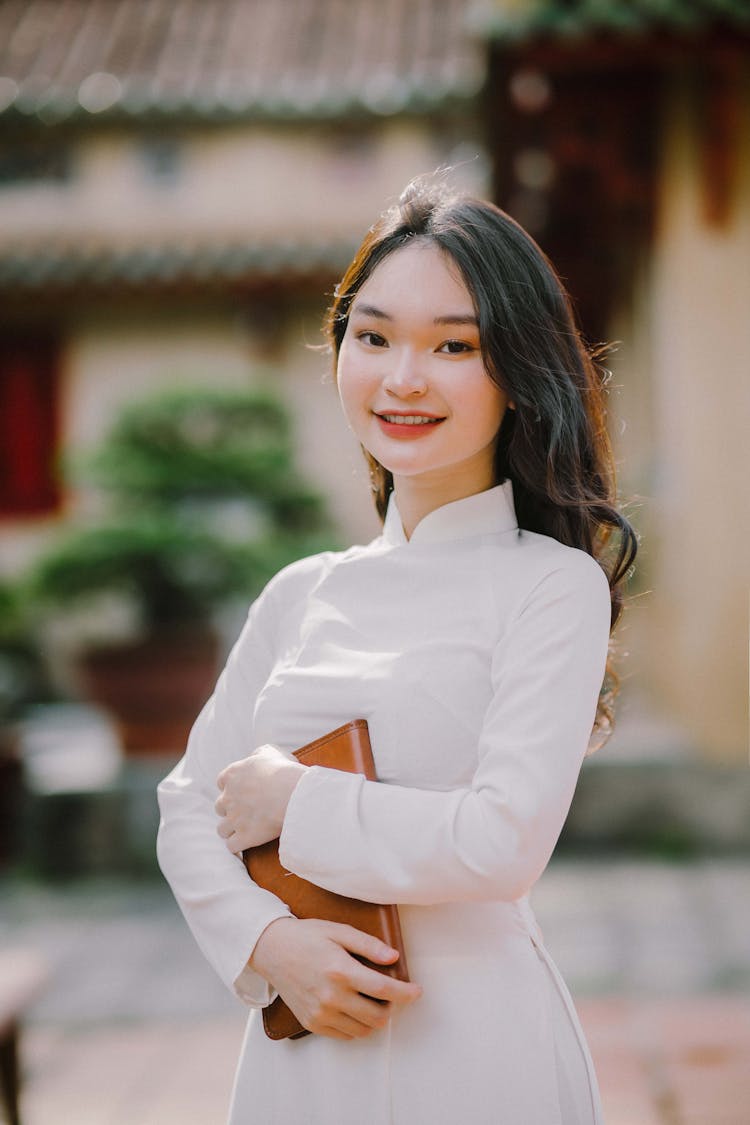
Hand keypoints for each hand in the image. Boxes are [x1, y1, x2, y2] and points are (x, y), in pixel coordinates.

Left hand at [215, 745, 304, 851]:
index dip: (232, 788)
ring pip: (221, 829)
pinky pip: (232, 846)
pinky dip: (239, 846)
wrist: (292, 792)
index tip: (244, 791)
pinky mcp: (243, 837)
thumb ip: (257, 754)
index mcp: (232, 775)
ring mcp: (234, 819)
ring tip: (246, 830)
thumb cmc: (283, 771)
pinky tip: (249, 842)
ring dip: (232, 830)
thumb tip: (255, 758)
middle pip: (220, 807)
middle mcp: (228, 797)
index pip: (221, 783)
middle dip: (231, 810)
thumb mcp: (270, 752)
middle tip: (247, 811)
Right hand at [250, 917, 421, 1039]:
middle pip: (377, 1016)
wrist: (271, 950)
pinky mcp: (312, 1023)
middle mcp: (331, 996)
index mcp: (340, 970)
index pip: (383, 990)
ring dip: (376, 1017)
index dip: (406, 993)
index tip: (417, 991)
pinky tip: (355, 1008)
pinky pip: (346, 1035)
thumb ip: (368, 944)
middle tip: (392, 994)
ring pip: (364, 1029)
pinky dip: (357, 1025)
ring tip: (374, 1000)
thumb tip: (393, 957)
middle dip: (392, 1007)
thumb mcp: (338, 930)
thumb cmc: (307, 936)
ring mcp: (321, 1013)